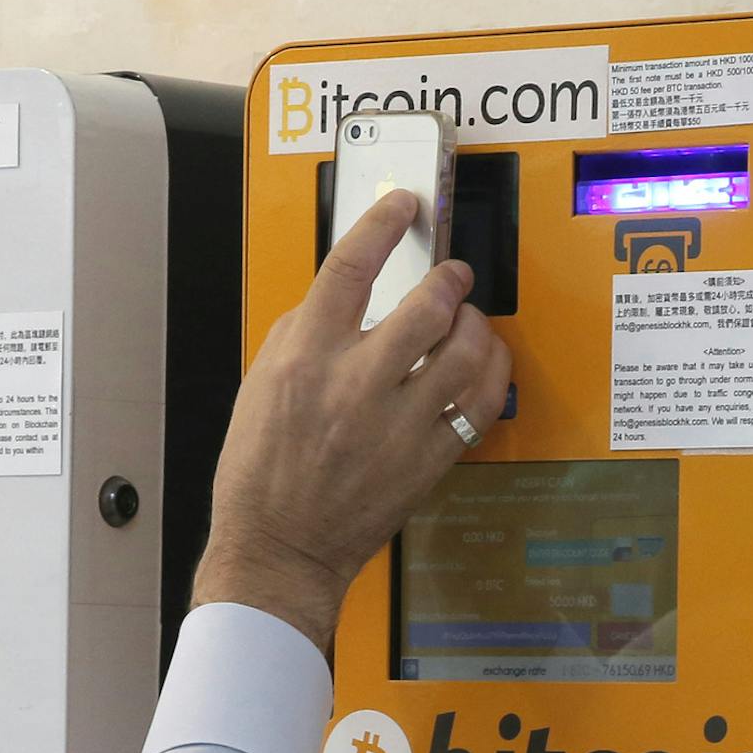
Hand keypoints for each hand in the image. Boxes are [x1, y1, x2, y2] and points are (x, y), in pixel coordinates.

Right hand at [193, 190, 512, 650]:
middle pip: (427, 305)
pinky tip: (485, 363)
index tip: (402, 205)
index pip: (350, 267)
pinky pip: (480, 403)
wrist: (278, 546)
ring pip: (464, 350)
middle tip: (454, 275)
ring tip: (470, 320)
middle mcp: (354, 385)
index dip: (382, 223)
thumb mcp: (260, 385)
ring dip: (475, 323)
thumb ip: (303, 333)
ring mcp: (397, 424)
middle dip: (450, 278)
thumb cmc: (262, 472)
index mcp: (305, 358)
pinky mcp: (428, 459)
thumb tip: (346, 298)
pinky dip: (492, 373)